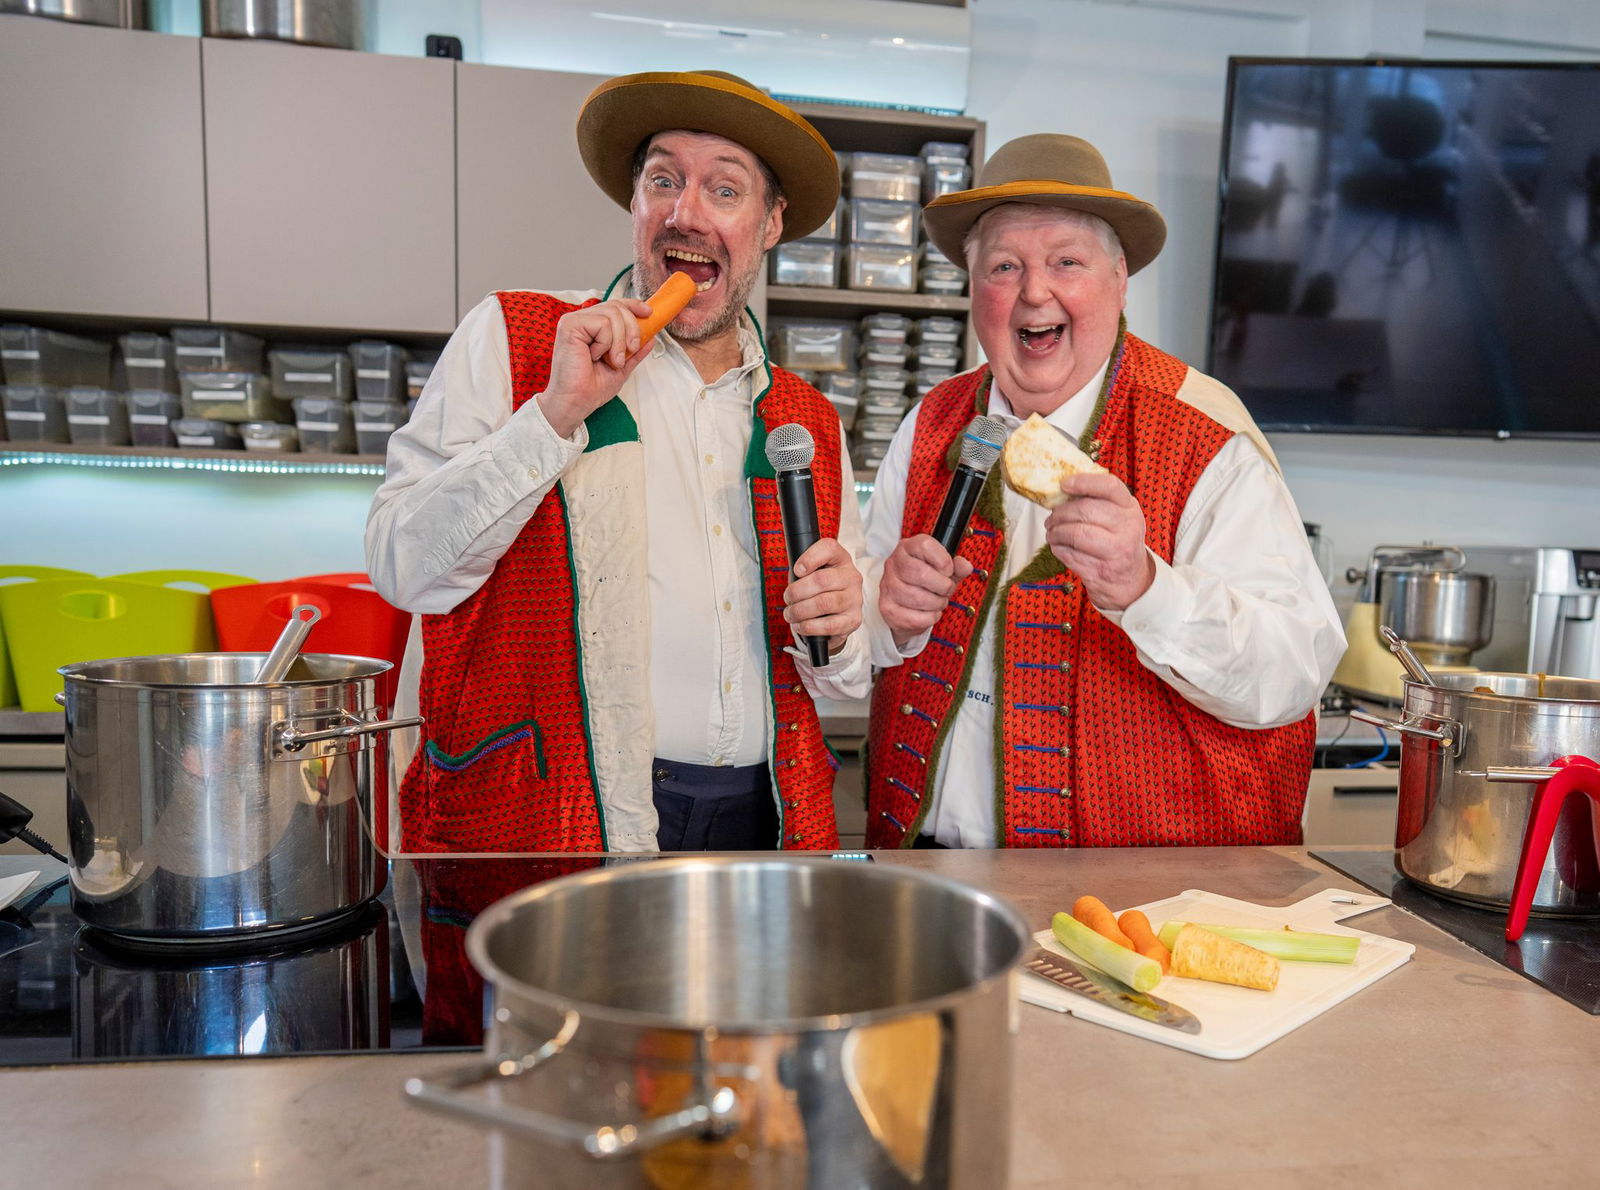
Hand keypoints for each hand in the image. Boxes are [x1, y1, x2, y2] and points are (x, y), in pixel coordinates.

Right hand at [537, 297, 654, 437]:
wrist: (577, 402)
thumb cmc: (592, 387)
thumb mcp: (622, 366)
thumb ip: (634, 351)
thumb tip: (651, 335)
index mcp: (590, 326)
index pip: (614, 305)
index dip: (633, 306)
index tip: (649, 313)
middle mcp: (581, 320)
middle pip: (617, 307)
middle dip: (632, 329)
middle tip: (629, 352)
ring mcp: (573, 321)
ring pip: (612, 315)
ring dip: (619, 342)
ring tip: (610, 360)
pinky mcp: (569, 326)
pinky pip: (602, 324)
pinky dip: (606, 344)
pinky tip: (594, 357)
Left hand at [783, 538, 862, 653]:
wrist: (836, 613)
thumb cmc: (819, 589)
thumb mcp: (811, 572)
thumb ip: (802, 569)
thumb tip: (794, 578)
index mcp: (841, 558)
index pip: (828, 548)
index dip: (809, 558)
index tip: (796, 570)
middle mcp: (852, 577)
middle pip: (821, 580)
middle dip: (796, 592)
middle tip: (788, 599)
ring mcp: (855, 599)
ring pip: (823, 603)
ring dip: (800, 611)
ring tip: (790, 614)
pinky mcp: (853, 620)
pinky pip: (828, 625)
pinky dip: (808, 627)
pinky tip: (800, 625)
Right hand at [878, 534, 973, 648]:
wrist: (906, 606)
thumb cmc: (926, 584)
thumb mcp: (944, 571)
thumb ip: (956, 567)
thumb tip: (965, 566)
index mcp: (908, 548)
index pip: (925, 545)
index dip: (943, 561)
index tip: (948, 571)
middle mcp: (893, 564)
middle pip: (921, 574)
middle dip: (942, 586)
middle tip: (946, 590)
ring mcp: (887, 586)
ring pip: (917, 598)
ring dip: (936, 603)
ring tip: (938, 602)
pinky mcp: (887, 607)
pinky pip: (913, 617)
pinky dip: (929, 618)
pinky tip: (930, 613)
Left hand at [1043, 471, 1153, 610]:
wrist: (1130, 581)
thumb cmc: (1118, 542)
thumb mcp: (1118, 518)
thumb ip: (1098, 501)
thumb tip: (1062, 489)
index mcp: (1130, 508)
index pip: (1110, 487)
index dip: (1084, 482)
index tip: (1064, 484)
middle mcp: (1127, 528)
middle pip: (1085, 510)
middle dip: (1060, 513)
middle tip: (1051, 518)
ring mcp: (1116, 552)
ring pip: (1075, 533)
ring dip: (1056, 532)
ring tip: (1052, 532)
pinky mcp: (1100, 571)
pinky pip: (1069, 554)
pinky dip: (1058, 549)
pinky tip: (1059, 546)